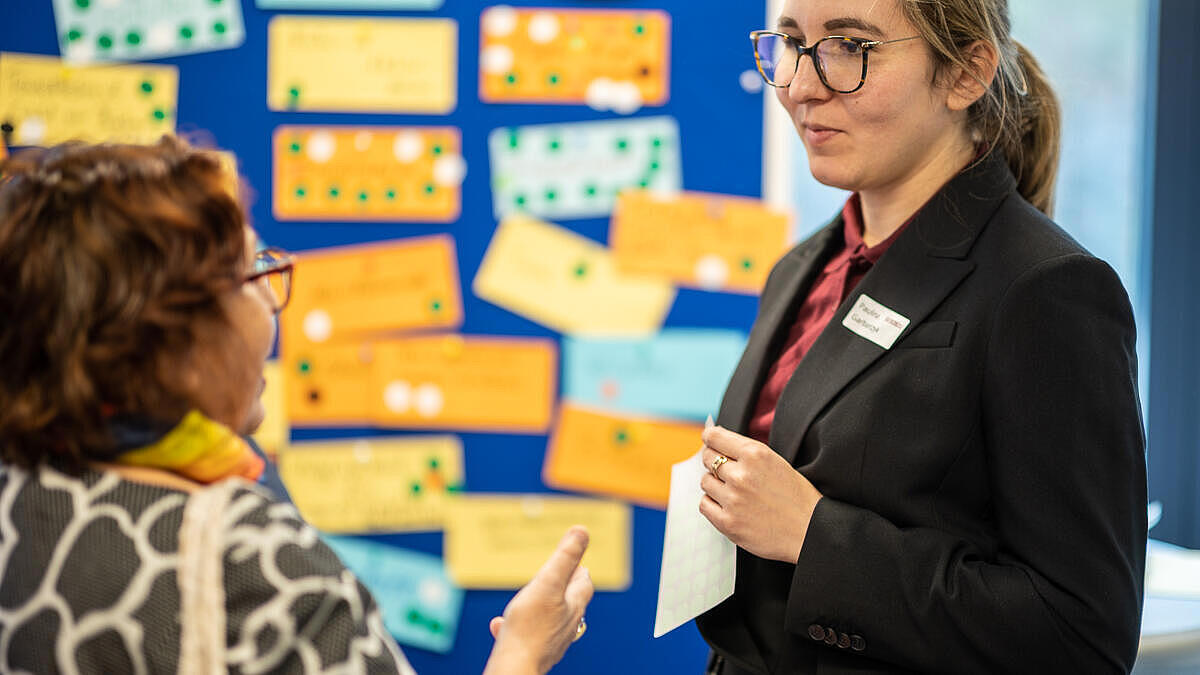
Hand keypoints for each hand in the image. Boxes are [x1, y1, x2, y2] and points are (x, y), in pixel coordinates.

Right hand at [483, 526, 593, 674]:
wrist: (514, 667)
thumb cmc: (529, 627)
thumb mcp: (547, 583)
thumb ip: (565, 557)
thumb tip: (583, 530)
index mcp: (572, 606)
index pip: (583, 584)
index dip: (580, 570)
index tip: (578, 562)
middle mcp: (566, 625)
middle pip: (570, 603)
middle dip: (564, 588)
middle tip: (559, 578)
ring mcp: (550, 642)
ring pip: (550, 621)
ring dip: (543, 607)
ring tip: (533, 600)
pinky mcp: (533, 654)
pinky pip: (525, 637)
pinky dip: (516, 627)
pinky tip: (499, 624)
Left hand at [699, 426, 822, 562]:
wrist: (810, 531)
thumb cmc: (798, 497)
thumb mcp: (777, 462)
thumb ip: (747, 451)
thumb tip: (714, 437)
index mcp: (755, 454)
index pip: (713, 437)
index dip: (710, 439)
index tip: (710, 442)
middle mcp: (741, 474)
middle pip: (707, 458)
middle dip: (715, 463)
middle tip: (729, 473)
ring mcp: (733, 499)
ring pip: (705, 481)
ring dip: (715, 485)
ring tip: (735, 493)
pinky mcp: (728, 522)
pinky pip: (705, 504)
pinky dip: (713, 504)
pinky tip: (729, 506)